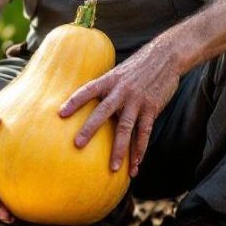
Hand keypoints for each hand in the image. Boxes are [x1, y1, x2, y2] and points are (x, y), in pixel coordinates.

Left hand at [58, 49, 179, 176]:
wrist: (165, 57)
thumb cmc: (137, 67)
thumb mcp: (117, 72)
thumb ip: (105, 88)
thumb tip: (88, 101)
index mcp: (109, 80)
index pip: (88, 90)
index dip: (74, 101)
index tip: (60, 114)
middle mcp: (121, 90)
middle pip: (103, 112)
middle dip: (90, 129)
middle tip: (78, 145)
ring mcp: (137, 100)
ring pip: (125, 128)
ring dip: (120, 150)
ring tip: (113, 168)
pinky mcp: (152, 108)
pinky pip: (145, 132)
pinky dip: (140, 149)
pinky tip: (136, 163)